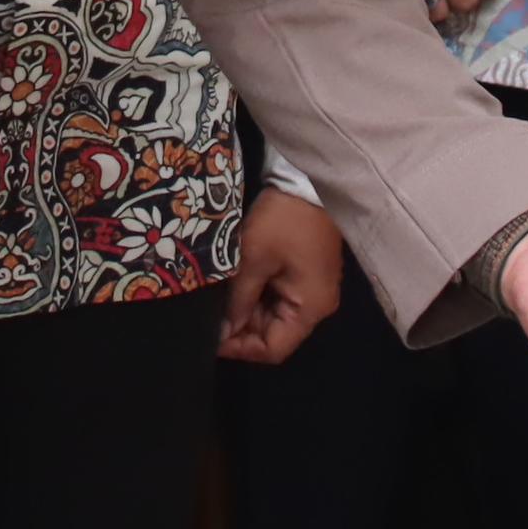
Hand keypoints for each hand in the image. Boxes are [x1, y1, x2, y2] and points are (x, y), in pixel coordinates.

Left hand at [221, 190, 346, 364]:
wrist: (306, 178)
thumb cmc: (283, 221)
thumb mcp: (254, 260)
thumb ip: (238, 301)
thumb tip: (223, 332)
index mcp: (311, 308)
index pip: (274, 349)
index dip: (241, 349)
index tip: (211, 339)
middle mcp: (318, 305)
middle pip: (275, 333)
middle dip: (241, 327)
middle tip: (209, 315)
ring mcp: (315, 288)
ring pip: (276, 314)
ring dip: (248, 309)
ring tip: (219, 298)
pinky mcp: (309, 273)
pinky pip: (281, 296)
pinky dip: (259, 294)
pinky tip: (238, 283)